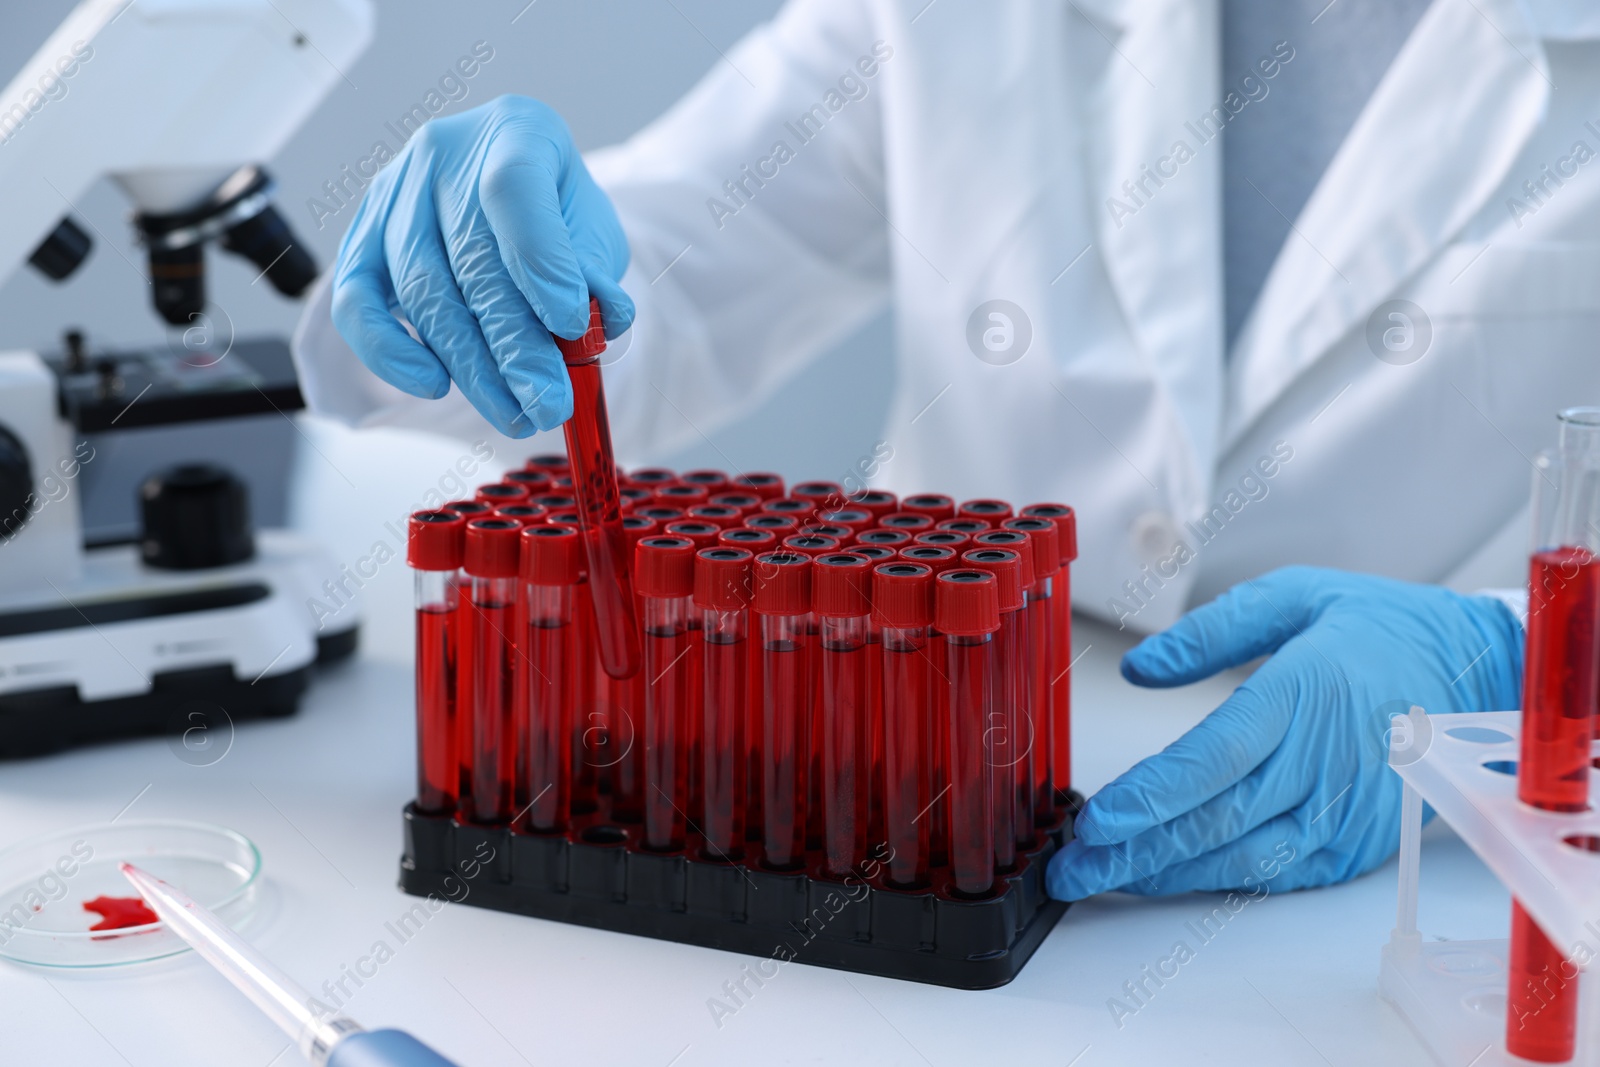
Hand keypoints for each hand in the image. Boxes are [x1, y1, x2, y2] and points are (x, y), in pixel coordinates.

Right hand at [330, 95, 633, 436]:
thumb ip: (596, 271)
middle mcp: (444, 154)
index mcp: (516, 130)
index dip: (541, 264)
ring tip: (515, 413)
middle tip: (548, 403)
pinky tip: (434, 385)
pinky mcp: (360, 242)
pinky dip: (391, 353)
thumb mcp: (593, 231)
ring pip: (424, 291)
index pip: (514, 190)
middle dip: (516, 345)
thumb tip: (604, 320)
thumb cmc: (556, 214)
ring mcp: (394, 195)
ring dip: (472, 366)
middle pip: (471, 258)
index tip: (572, 326)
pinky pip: (357, 304)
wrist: (511, 199)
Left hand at [1047, 566, 1522, 898]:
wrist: (1476, 673)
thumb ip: (1210, 631)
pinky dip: (1219, 880)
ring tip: (1104, 878)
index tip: (1093, 821)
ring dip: (1166, 873)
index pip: (1212, 759)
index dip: (1149, 798)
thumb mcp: (1293, 595)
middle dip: (1133, 852)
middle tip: (1071, 868)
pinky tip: (1170, 877)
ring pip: (1242, 858)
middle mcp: (1322, 762)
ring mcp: (1342, 811)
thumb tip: (1140, 668)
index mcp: (1302, 694)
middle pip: (1214, 820)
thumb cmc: (1378, 629)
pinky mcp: (1355, 842)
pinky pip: (1279, 874)